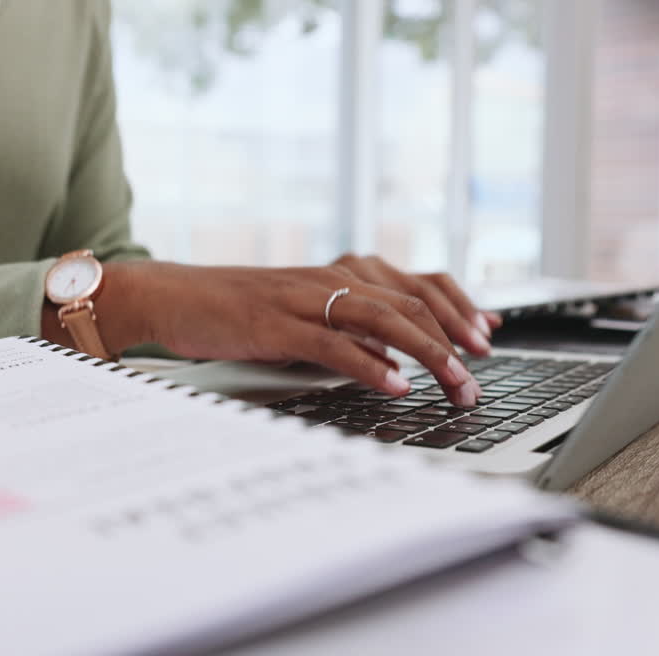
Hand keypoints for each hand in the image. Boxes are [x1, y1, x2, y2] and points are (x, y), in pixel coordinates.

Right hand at [73, 261, 486, 406]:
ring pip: (382, 319)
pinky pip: (333, 343)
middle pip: (409, 302)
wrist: (171, 295)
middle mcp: (328, 278)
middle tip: (479, 375)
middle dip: (453, 339)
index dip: (457, 307)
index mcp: (337, 274)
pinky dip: (370, 364)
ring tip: (456, 383)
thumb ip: (345, 329)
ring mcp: (302, 300)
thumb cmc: (232, 309)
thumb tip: (393, 356)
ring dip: (427, 353)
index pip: (415, 284)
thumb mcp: (299, 314)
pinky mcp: (276, 324)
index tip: (487, 336)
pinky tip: (395, 385)